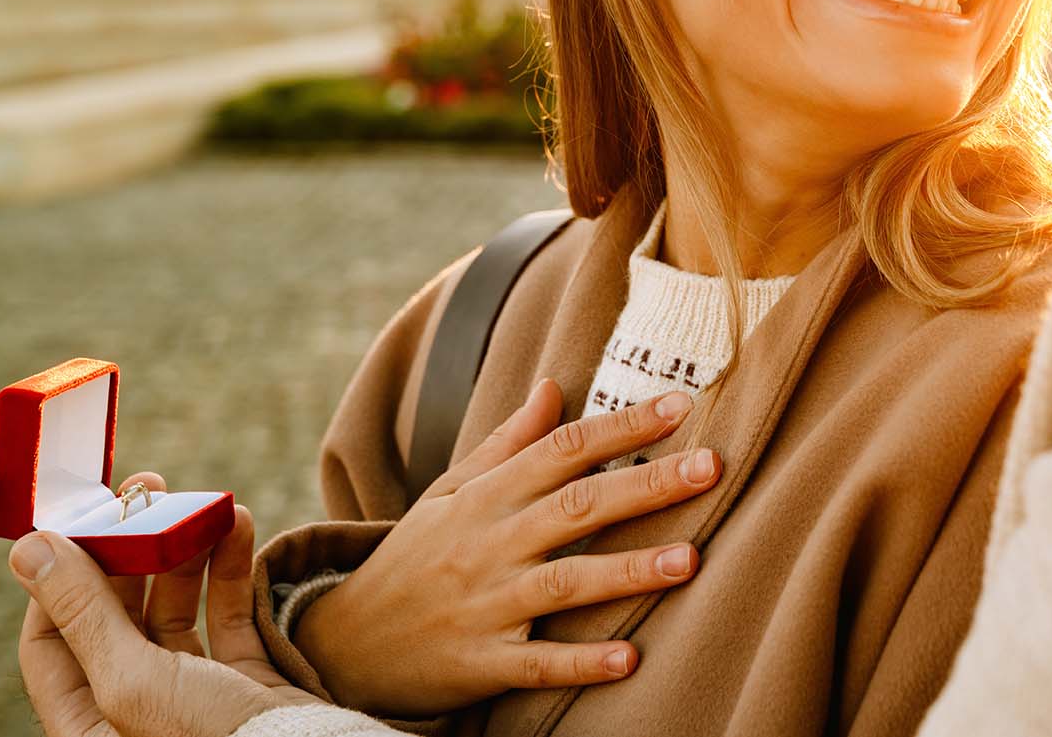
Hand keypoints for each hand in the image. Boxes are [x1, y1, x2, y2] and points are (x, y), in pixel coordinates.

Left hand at [13, 476, 320, 736]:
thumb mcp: (134, 679)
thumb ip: (83, 612)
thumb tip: (28, 547)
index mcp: (88, 725)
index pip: (50, 642)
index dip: (59, 578)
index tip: (80, 518)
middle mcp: (132, 709)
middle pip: (114, 617)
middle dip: (129, 550)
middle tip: (147, 491)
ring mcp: (190, 694)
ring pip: (173, 609)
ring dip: (185, 550)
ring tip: (199, 505)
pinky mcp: (242, 680)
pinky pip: (228, 615)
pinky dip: (231, 568)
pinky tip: (237, 526)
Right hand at [296, 379, 720, 716]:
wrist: (341, 643)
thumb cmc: (411, 559)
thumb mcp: (448, 492)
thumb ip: (506, 444)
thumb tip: (552, 387)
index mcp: (486, 496)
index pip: (562, 449)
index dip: (621, 426)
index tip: (680, 406)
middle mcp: (488, 544)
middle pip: (576, 507)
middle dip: (646, 484)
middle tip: (711, 466)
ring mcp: (485, 605)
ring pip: (564, 582)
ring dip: (627, 570)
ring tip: (688, 560)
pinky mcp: (481, 663)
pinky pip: (537, 664)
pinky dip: (581, 663)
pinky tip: (628, 658)